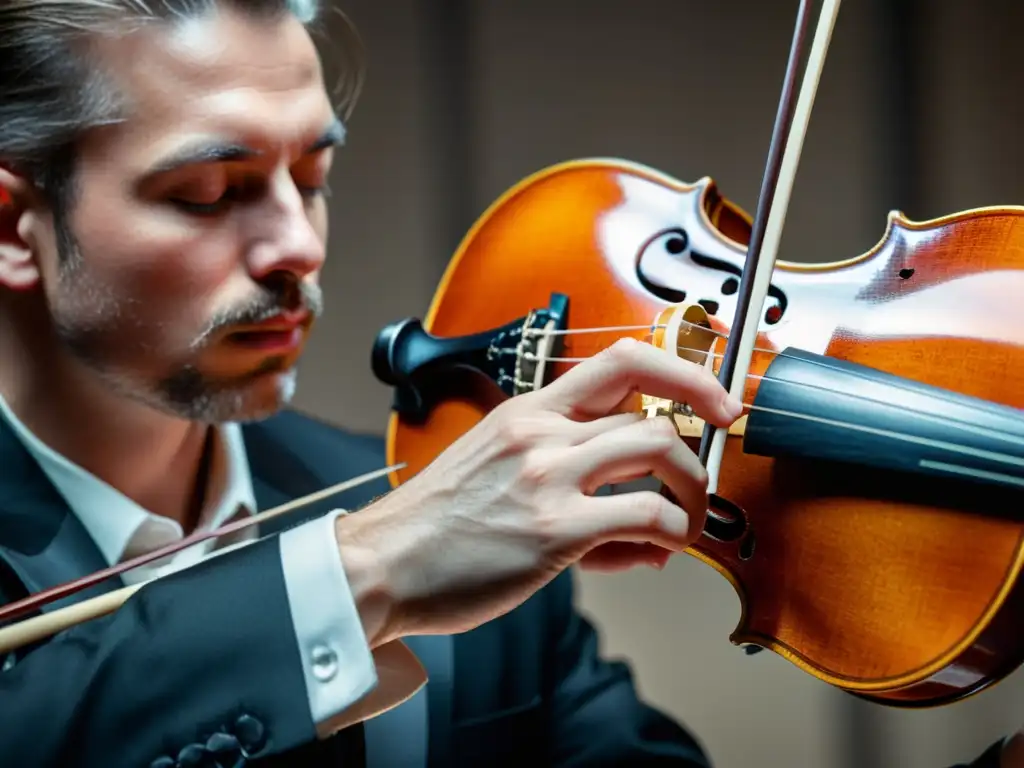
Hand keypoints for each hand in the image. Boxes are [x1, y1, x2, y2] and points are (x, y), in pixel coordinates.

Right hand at [337, 337, 742, 645]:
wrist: (381, 564)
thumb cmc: (434, 523)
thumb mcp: (493, 467)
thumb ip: (563, 471)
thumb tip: (635, 509)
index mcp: (528, 412)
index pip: (622, 362)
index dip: (685, 374)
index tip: (716, 400)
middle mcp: (542, 433)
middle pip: (655, 417)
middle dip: (697, 456)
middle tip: (699, 487)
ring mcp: (549, 478)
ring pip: (662, 454)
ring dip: (692, 494)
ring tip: (683, 524)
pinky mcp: (555, 530)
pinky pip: (648, 517)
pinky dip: (671, 536)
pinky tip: (655, 553)